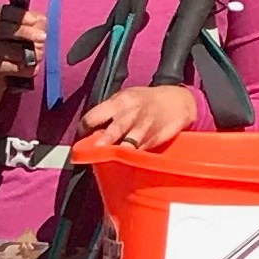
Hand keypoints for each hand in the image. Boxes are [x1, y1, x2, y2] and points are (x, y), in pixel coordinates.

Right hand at [0, 1, 44, 85]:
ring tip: (39, 54)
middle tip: (43, 37)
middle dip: (28, 33)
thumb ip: (34, 20)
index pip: (6, 12)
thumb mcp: (25, 24)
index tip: (36, 21)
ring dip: (31, 53)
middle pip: (7, 30)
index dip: (22, 17)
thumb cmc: (15, 37)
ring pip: (13, 51)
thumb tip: (40, 22)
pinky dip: (26, 67)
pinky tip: (29, 65)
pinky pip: (14, 67)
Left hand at [79, 84, 198, 153]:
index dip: (84, 128)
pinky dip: (132, 157)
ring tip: (110, 159)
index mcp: (119, 102)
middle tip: (95, 150)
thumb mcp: (125, 99)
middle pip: (113, 130)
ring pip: (128, 144)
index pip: (94, 116)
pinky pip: (140, 152)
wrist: (176, 102)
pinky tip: (126, 160)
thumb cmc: (145, 101)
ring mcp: (144, 128)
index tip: (81, 137)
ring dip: (118, 153)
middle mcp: (131, 114)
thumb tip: (91, 132)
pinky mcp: (154, 140)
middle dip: (103, 142)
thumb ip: (109, 112)